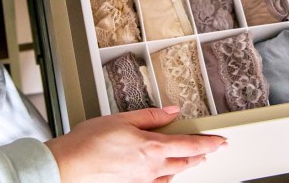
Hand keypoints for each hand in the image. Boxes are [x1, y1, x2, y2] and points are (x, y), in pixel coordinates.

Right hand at [45, 106, 225, 182]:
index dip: (208, 143)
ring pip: (173, 174)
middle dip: (201, 154)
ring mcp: (142, 181)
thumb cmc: (89, 143)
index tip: (220, 141)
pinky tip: (166, 175)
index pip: (190, 145)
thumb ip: (150, 116)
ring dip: (186, 165)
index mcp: (152, 148)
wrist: (68, 167)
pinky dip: (168, 177)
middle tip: (212, 149)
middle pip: (185, 162)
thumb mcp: (122, 119)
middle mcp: (152, 168)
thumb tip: (171, 112)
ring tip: (193, 159)